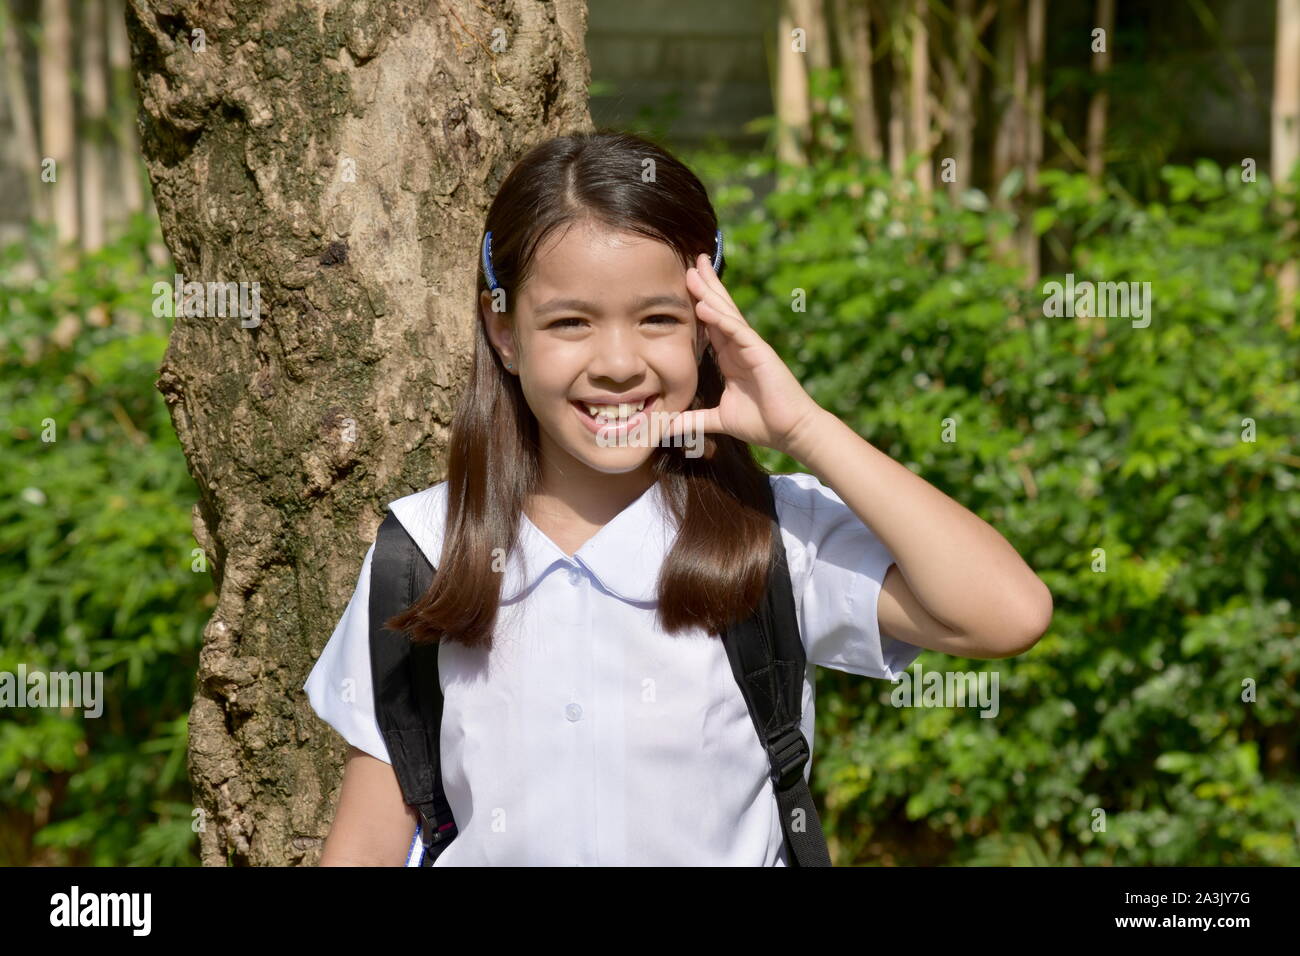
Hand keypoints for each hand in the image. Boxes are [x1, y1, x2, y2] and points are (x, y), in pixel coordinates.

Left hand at [665, 253, 824, 456]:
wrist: (789, 432)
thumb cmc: (761, 423)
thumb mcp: (719, 419)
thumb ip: (693, 420)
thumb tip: (666, 428)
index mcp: (730, 358)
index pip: (710, 325)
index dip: (698, 304)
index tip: (683, 284)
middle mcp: (740, 347)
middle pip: (719, 310)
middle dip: (705, 286)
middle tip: (690, 262)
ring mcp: (751, 348)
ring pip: (727, 314)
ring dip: (710, 292)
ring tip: (695, 271)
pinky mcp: (760, 353)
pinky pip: (738, 331)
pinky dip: (721, 318)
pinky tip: (706, 305)